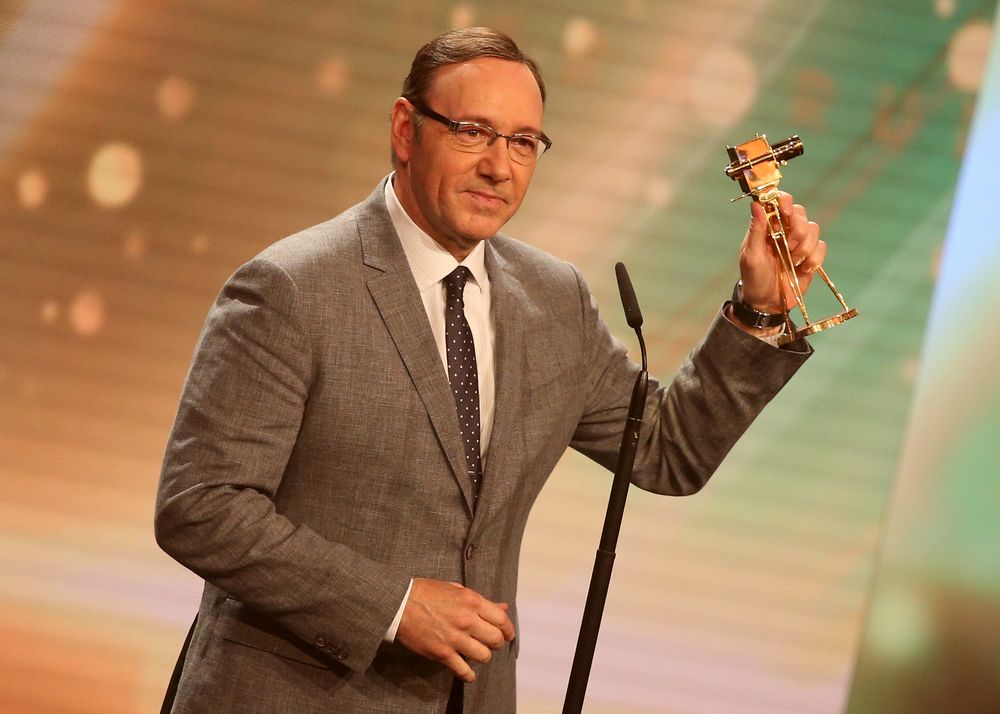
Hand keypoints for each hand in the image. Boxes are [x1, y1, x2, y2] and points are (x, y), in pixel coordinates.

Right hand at [395, 578, 515, 681]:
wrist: (399, 603)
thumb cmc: (426, 592)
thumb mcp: (456, 589)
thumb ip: (481, 601)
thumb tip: (503, 608)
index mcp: (472, 601)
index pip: (502, 620)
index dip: (508, 629)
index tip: (508, 634)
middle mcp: (466, 620)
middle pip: (496, 639)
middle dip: (497, 643)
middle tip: (492, 643)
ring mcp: (454, 638)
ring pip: (484, 656)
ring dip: (483, 656)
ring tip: (477, 653)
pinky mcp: (442, 653)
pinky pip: (463, 670)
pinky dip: (468, 675)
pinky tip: (468, 673)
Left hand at [738, 190, 825, 315]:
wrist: (767, 303)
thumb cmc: (753, 278)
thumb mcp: (751, 256)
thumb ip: (755, 230)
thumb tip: (756, 204)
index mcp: (768, 227)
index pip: (779, 202)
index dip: (785, 201)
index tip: (785, 211)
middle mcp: (784, 230)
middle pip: (800, 213)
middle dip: (797, 229)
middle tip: (788, 246)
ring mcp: (799, 243)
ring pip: (813, 228)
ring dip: (805, 246)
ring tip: (793, 261)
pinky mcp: (811, 256)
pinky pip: (821, 247)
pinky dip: (814, 258)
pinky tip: (803, 269)